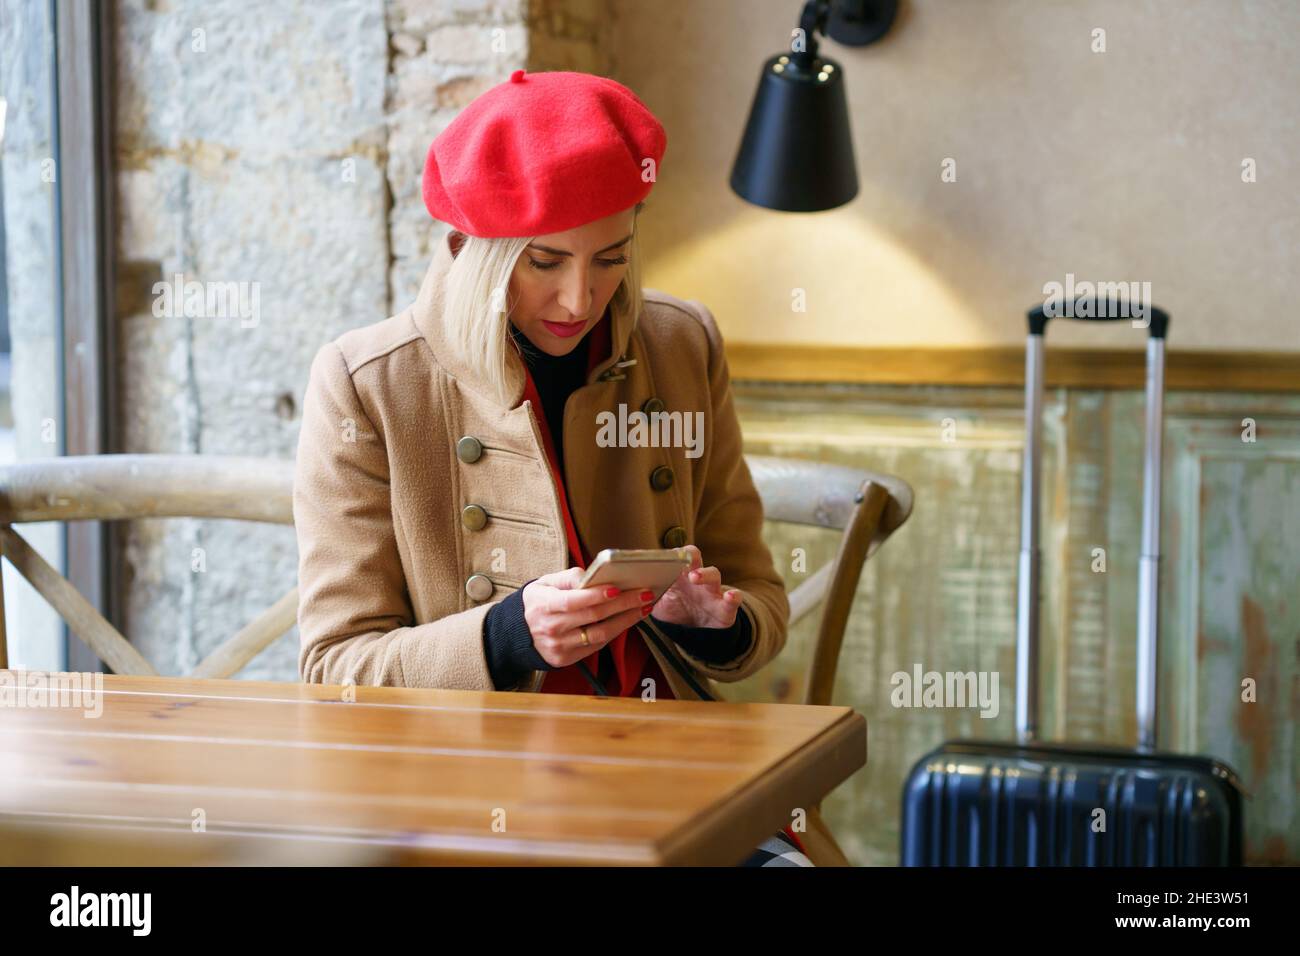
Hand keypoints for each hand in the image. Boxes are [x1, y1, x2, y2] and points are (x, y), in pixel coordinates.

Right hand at [521, 567, 654, 668]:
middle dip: (622, 604)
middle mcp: (552, 628)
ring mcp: (560, 646)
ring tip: (643, 608)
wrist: (518, 634)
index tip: (617, 588)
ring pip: (599, 634)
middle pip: (593, 617)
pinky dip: (615, 632)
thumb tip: (591, 576)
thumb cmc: (537, 603)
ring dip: (626, 621)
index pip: (573, 601)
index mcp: (544, 605)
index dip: (596, 595)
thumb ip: (567, 577)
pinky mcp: (567, 659)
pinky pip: (597, 645)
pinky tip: (628, 620)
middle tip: (644, 594)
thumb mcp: (544, 583)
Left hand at [650, 545, 742, 629]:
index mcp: (678, 574)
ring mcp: (712, 591)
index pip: (675, 556)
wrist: (697, 633)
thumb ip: (645, 595)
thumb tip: (627, 588)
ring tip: (694, 577)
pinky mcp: (726, 607)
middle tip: (680, 557)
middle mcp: (696, 578)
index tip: (659, 554)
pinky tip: (729, 596)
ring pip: (713, 574)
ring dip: (704, 573)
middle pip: (695, 557)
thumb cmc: (676, 611)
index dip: (667, 553)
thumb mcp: (658, 605)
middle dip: (689, 554)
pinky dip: (733, 596)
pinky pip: (733, 599)